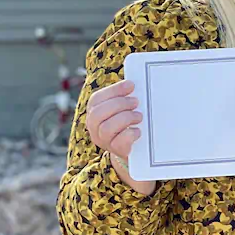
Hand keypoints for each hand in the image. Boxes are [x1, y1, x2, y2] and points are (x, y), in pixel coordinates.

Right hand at [86, 80, 154, 195]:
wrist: (134, 150)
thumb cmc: (130, 123)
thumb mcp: (125, 109)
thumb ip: (126, 97)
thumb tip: (135, 83)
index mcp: (95, 113)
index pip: (96, 99)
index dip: (114, 90)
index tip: (131, 85)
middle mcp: (95, 128)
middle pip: (98, 113)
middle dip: (119, 104)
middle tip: (136, 102)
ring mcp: (104, 141)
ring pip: (106, 128)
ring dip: (126, 118)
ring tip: (139, 116)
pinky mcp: (117, 151)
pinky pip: (119, 142)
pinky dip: (130, 134)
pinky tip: (138, 131)